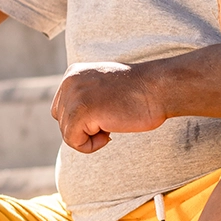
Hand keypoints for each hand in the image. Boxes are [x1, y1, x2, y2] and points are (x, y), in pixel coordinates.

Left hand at [50, 61, 165, 153]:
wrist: (158, 88)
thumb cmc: (139, 92)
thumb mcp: (103, 88)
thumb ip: (86, 98)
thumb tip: (75, 122)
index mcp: (73, 74)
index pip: (61, 108)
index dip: (83, 120)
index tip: (107, 112)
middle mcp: (69, 82)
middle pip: (62, 122)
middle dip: (84, 129)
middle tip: (110, 118)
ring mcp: (74, 96)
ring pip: (67, 134)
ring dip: (91, 137)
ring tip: (112, 122)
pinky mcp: (81, 112)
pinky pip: (74, 142)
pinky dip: (92, 146)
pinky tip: (110, 133)